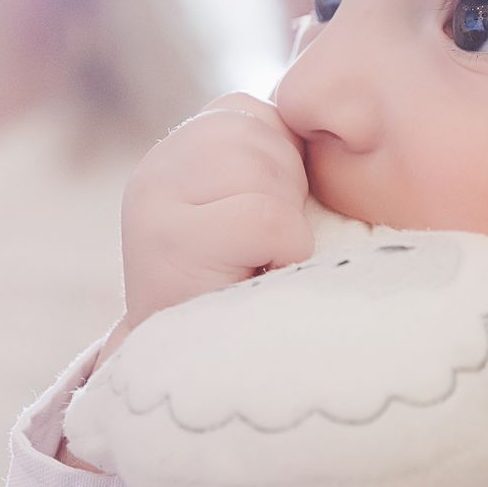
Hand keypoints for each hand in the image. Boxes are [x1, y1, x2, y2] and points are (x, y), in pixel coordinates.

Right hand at [118, 92, 312, 334]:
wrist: (189, 375)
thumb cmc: (240, 291)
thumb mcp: (246, 207)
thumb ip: (262, 161)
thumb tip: (332, 123)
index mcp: (176, 151)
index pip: (252, 112)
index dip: (282, 164)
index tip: (263, 221)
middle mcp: (156, 167)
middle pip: (261, 136)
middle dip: (285, 192)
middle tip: (260, 249)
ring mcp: (155, 200)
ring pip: (265, 173)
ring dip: (285, 224)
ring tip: (255, 262)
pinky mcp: (169, 239)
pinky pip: (268, 218)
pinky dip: (283, 250)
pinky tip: (257, 276)